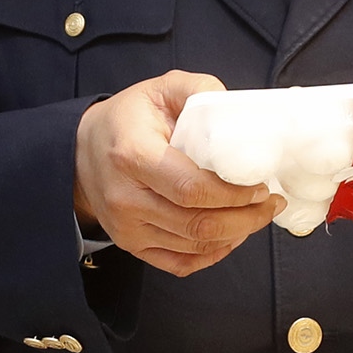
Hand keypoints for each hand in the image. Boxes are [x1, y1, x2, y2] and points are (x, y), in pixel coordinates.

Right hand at [74, 71, 282, 275]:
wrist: (82, 150)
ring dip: (236, 235)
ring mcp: (126, 227)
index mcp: (133, 155)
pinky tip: (231, 235)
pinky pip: (180, 263)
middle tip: (270, 204)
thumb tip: (240, 112)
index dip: (233, 194)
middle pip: (197, 223)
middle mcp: (126, 197)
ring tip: (257, 215)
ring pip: (194, 246)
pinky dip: (213, 254)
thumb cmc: (128, 119)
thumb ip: (200, 91)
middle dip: (245, 218)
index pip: (191, 188)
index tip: (260, 186)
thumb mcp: (161, 88)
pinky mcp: (131, 245)